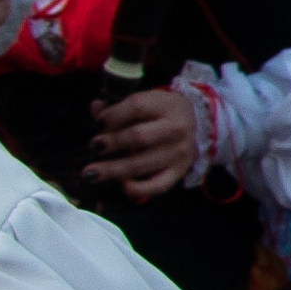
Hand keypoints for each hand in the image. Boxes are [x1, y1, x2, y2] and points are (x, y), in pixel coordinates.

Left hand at [84, 85, 203, 200]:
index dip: (112, 116)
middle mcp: (175, 128)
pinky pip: (158, 185)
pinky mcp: (178, 171)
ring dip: (113, 170)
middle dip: (111, 143)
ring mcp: (178, 152)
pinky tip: (121, 186)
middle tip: (93, 147)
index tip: (98, 124)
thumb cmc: (163, 112)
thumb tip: (95, 109)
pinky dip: (138, 189)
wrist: (199, 122)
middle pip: (138, 136)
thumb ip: (118, 105)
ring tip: (91, 173)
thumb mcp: (147, 101)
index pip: (136, 107)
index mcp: (166, 105)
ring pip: (142, 163)